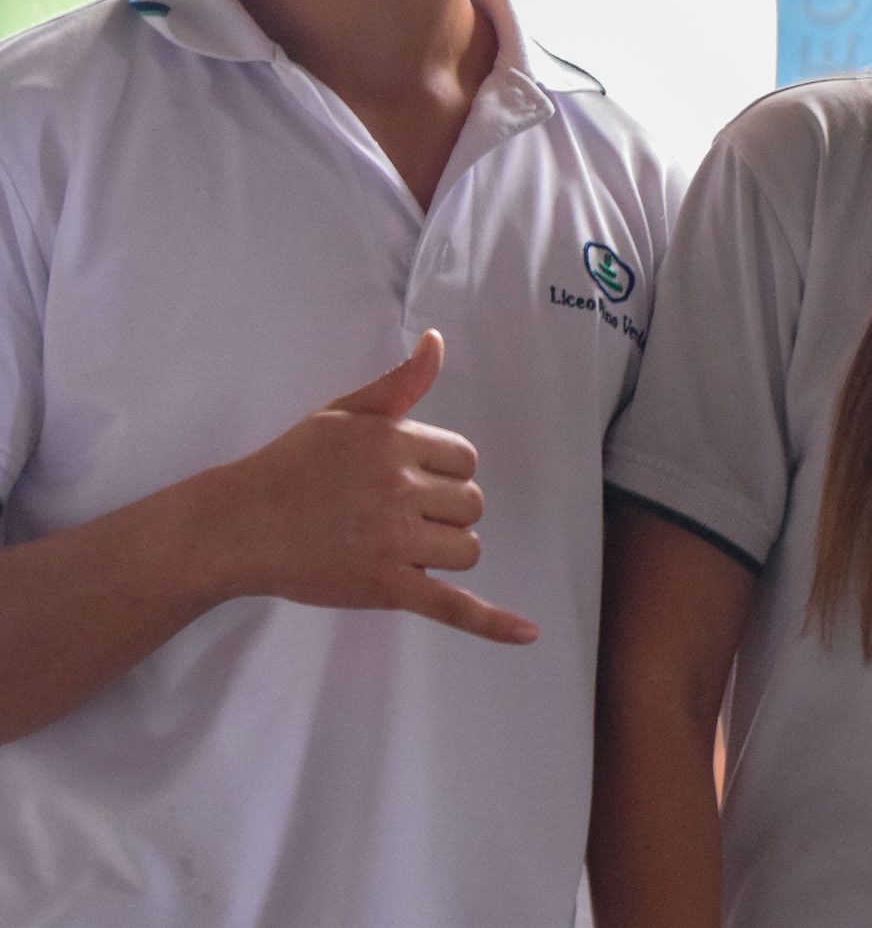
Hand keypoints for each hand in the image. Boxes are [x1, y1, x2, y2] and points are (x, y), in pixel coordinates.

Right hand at [213, 331, 538, 644]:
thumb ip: (399, 384)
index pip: (464, 459)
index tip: (406, 480)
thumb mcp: (344, 413)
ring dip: (445, 550)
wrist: (237, 525)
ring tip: (396, 546)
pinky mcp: (386, 587)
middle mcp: (399, 488)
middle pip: (471, 504)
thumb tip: (436, 343)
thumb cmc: (291, 465)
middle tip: (394, 515)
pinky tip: (528, 634)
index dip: (443, 472)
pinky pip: (452, 605)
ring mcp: (394, 541)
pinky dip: (493, 623)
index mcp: (395, 443)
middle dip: (444, 511)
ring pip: (466, 548)